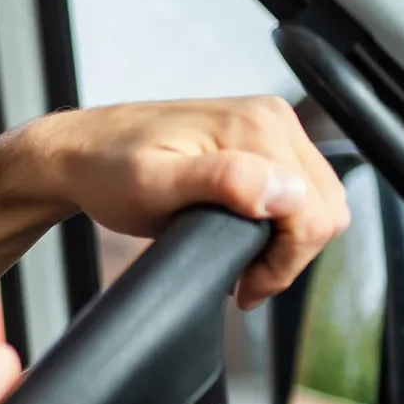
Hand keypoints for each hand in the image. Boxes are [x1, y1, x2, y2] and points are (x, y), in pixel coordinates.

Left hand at [17, 95, 350, 308]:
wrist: (79, 154)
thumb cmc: (106, 171)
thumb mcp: (154, 184)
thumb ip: (221, 182)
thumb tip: (283, 191)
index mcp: (257, 126)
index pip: (314, 212)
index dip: (285, 262)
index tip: (245, 286)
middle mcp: (270, 118)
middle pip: (324, 209)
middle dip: (289, 255)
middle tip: (243, 281)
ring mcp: (267, 127)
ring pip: (316, 204)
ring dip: (286, 243)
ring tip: (241, 263)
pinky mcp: (259, 142)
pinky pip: (297, 193)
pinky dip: (281, 225)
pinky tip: (244, 238)